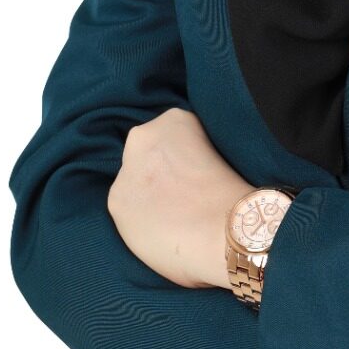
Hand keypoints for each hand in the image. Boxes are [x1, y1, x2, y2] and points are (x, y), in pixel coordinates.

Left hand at [107, 106, 253, 289]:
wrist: (224, 230)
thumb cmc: (232, 193)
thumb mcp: (219, 148)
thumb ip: (192, 147)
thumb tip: (181, 165)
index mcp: (174, 118)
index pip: (168, 133)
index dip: (180, 155)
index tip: (192, 171)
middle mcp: (143, 136)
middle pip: (145, 153)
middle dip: (157, 170)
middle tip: (179, 192)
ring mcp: (126, 169)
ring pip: (133, 180)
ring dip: (145, 193)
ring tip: (170, 215)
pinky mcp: (115, 202)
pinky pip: (126, 206)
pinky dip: (138, 216)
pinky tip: (160, 227)